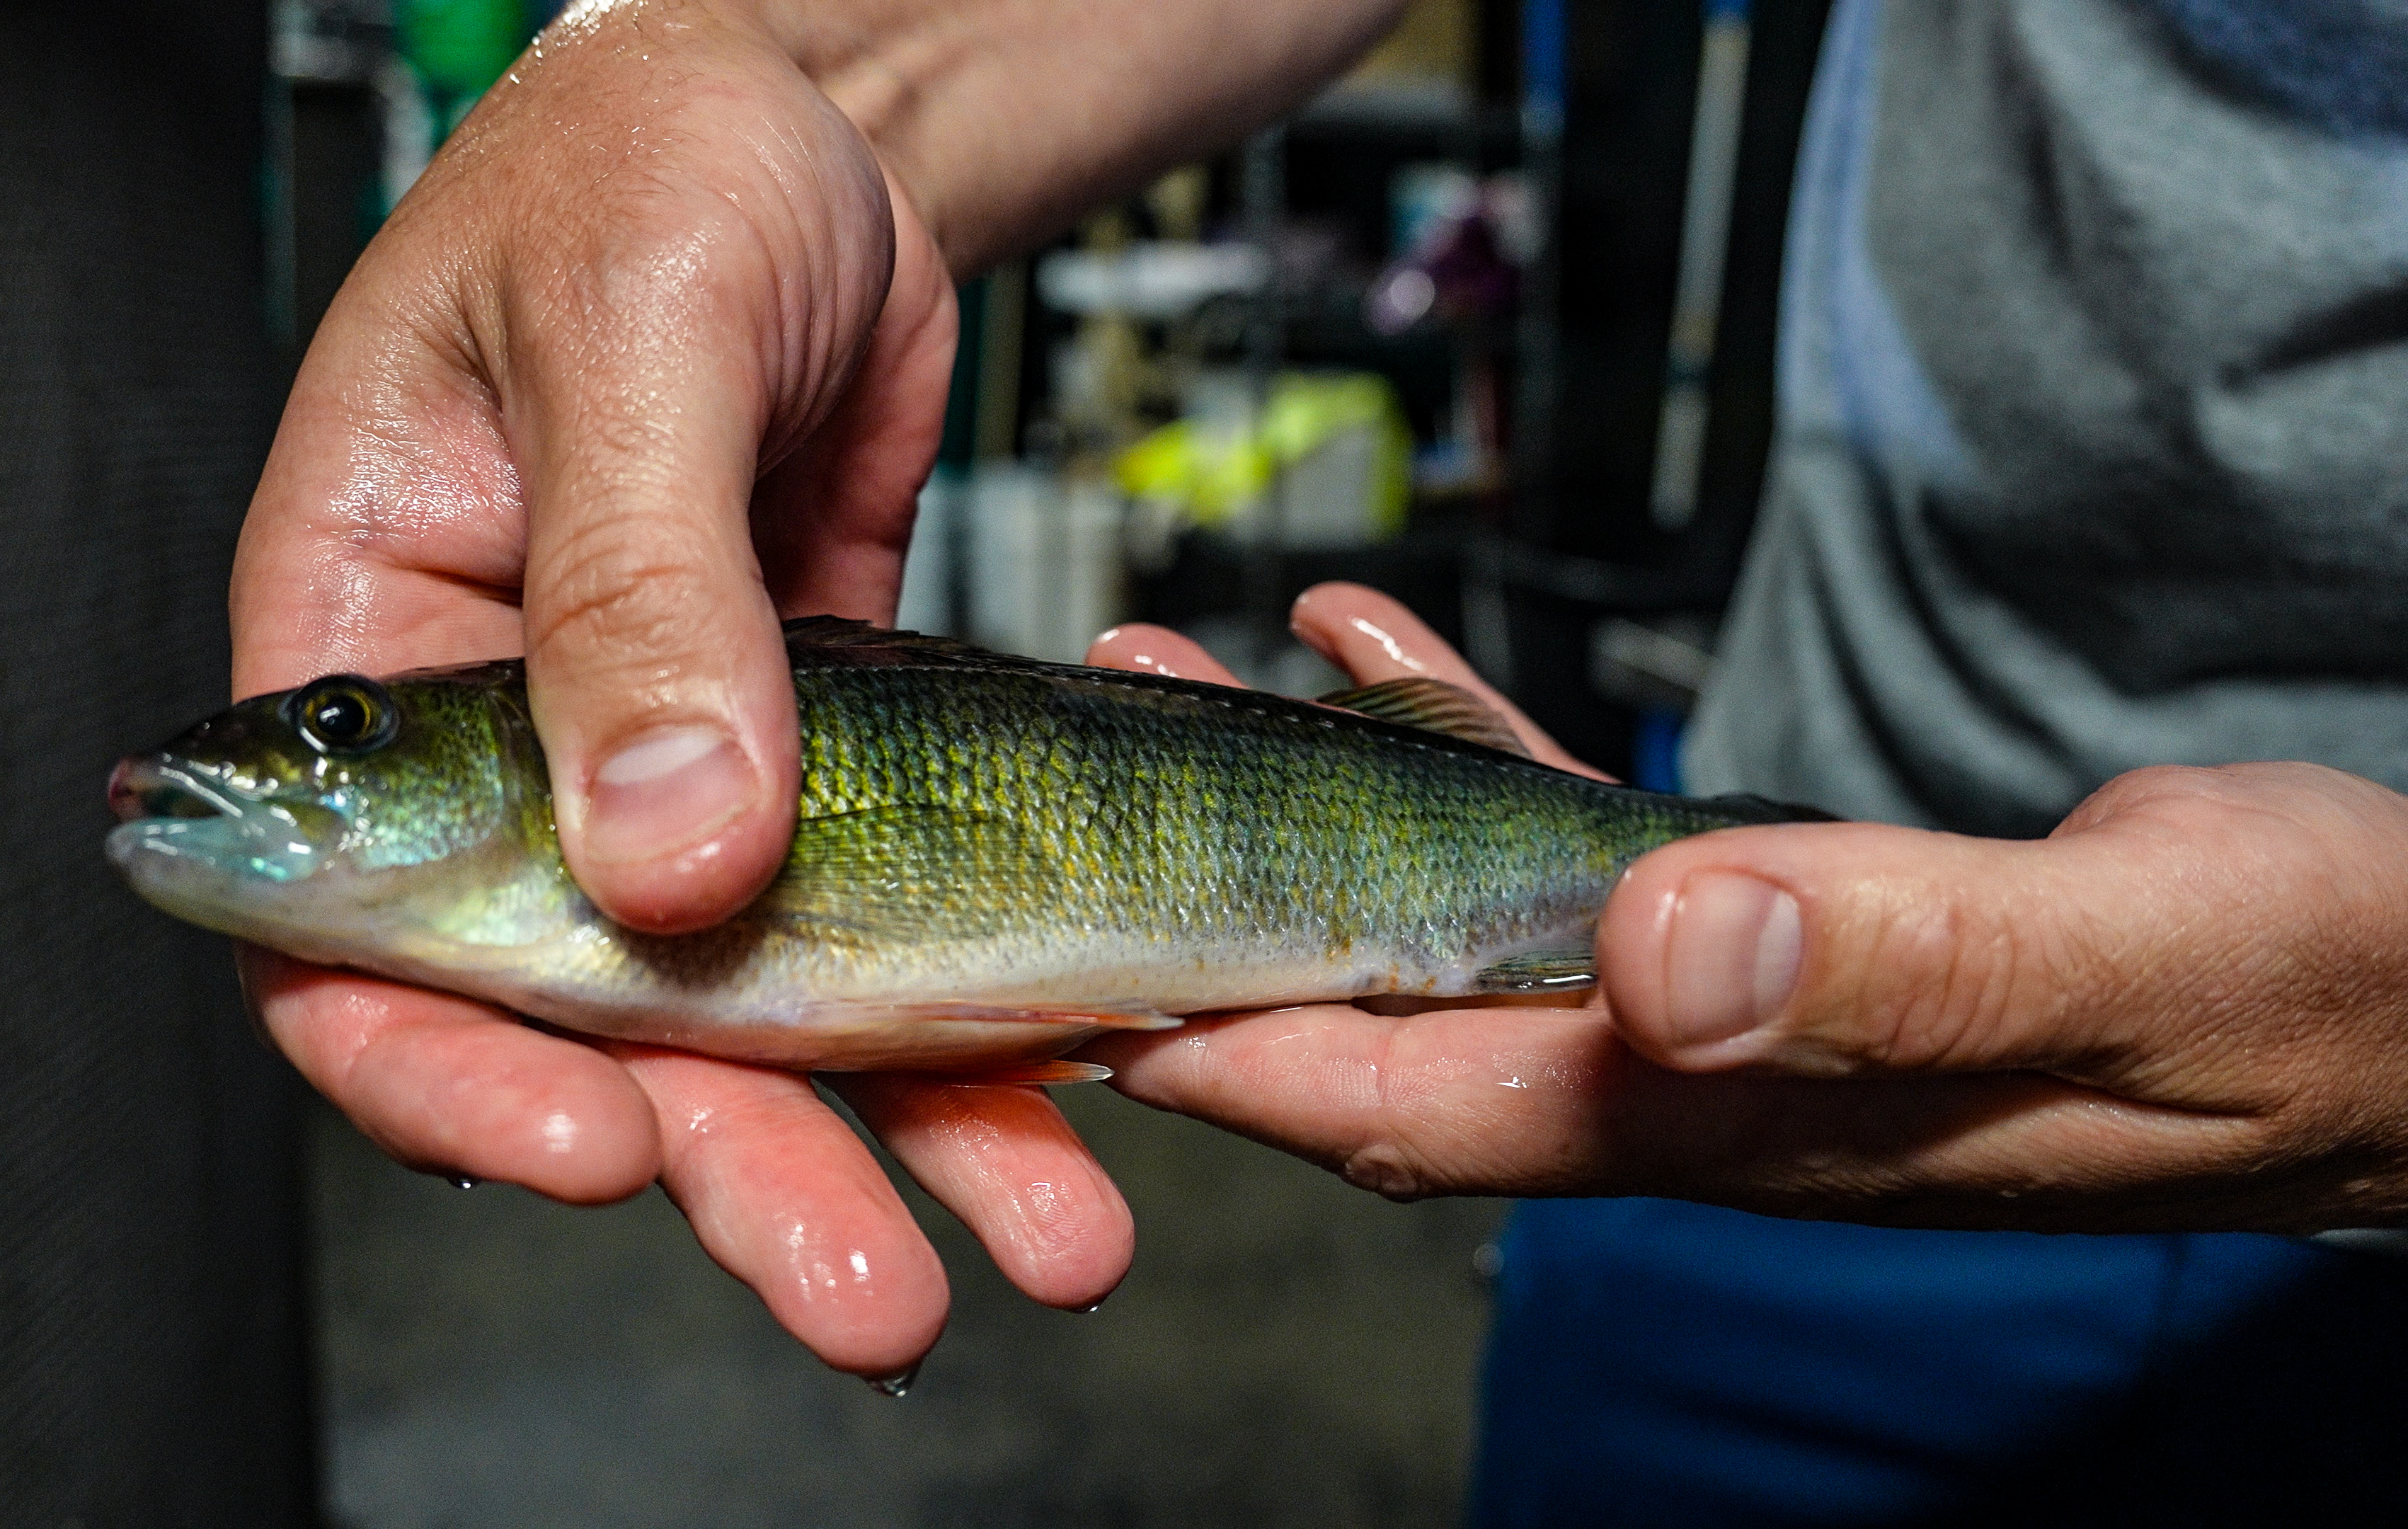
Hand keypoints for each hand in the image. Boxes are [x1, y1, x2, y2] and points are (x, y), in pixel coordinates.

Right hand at [228, 1, 1124, 1378]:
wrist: (814, 132)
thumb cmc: (653, 161)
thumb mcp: (629, 337)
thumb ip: (633, 591)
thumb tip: (662, 848)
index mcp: (371, 648)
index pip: (343, 929)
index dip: (450, 1069)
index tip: (594, 1149)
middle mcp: (513, 751)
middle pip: (589, 1022)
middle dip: (737, 1164)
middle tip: (858, 1287)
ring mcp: (672, 772)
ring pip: (762, 1007)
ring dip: (896, 1139)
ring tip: (1037, 1241)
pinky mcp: (818, 768)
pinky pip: (888, 918)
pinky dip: (981, 1014)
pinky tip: (1079, 1090)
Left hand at [1086, 584, 2407, 1233]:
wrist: (2405, 992)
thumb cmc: (2303, 995)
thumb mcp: (2119, 967)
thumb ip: (1890, 965)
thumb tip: (1657, 948)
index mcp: (1736, 1116)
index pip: (1421, 1104)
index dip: (1234, 1053)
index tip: (1069, 984)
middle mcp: (1689, 1075)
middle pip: (1381, 1008)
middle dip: (1209, 909)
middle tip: (1077, 761)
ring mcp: (1714, 1003)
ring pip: (1442, 911)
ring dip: (1301, 799)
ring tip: (1174, 668)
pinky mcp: (1766, 915)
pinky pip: (1560, 833)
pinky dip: (1457, 741)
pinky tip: (1375, 644)